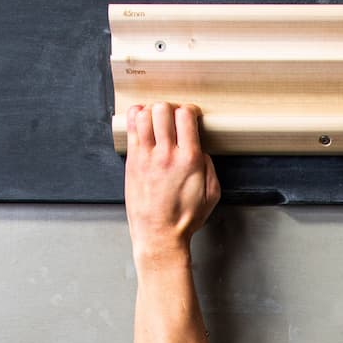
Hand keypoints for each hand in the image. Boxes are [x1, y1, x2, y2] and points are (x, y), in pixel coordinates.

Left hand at [125, 103, 220, 263]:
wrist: (159, 234)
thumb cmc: (184, 219)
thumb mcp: (212, 195)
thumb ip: (210, 168)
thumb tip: (201, 151)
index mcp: (189, 161)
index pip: (186, 117)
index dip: (189, 111)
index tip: (190, 116)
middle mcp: (166, 154)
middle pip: (163, 110)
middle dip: (170, 108)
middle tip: (173, 117)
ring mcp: (146, 156)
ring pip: (144, 114)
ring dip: (152, 111)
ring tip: (157, 119)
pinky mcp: (132, 160)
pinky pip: (130, 127)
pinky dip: (135, 116)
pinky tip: (142, 121)